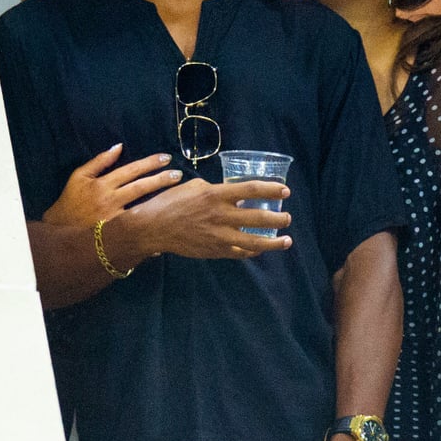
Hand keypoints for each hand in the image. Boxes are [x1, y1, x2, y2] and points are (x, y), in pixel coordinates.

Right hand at [42, 144, 181, 227]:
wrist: (59, 232)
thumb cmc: (70, 202)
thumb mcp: (79, 177)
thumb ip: (99, 161)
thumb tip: (119, 146)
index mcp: (102, 185)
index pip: (131, 170)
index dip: (150, 163)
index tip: (166, 158)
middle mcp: (110, 201)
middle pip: (141, 187)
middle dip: (162, 179)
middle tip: (178, 175)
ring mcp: (115, 220)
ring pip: (143, 208)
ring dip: (162, 200)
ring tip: (179, 194)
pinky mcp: (118, 236)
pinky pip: (139, 231)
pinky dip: (153, 229)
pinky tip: (169, 225)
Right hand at [126, 176, 292, 259]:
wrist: (153, 228)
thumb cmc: (171, 203)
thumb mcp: (194, 187)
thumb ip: (216, 190)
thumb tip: (232, 194)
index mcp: (216, 195)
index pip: (251, 190)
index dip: (271, 189)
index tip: (285, 191)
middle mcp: (221, 215)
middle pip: (258, 217)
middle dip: (278, 218)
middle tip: (287, 218)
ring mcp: (219, 236)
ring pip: (254, 242)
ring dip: (274, 242)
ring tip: (287, 240)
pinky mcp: (214, 251)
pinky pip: (239, 253)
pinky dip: (252, 252)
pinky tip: (261, 249)